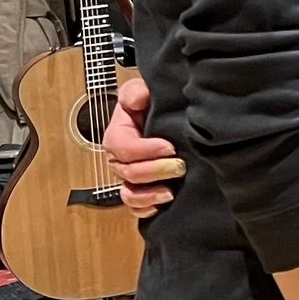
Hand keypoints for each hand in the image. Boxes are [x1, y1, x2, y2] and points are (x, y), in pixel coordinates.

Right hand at [103, 78, 184, 216]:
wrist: (173, 114)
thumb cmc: (155, 103)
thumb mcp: (144, 90)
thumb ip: (136, 91)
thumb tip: (136, 100)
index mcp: (119, 133)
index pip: (120, 146)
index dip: (143, 149)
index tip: (169, 146)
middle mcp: (122, 158)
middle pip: (127, 172)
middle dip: (153, 171)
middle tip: (179, 166)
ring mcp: (131, 176)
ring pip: (129, 194)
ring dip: (148, 195)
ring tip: (171, 191)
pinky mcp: (143, 189)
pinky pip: (136, 208)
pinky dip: (146, 209)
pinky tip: (163, 204)